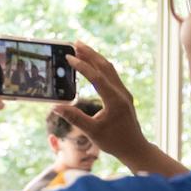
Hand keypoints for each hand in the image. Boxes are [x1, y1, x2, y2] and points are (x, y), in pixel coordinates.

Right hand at [52, 41, 148, 158]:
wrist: (134, 148)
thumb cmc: (114, 142)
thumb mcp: (92, 132)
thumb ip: (74, 118)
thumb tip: (55, 107)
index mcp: (115, 100)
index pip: (97, 77)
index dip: (82, 66)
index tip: (69, 57)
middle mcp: (121, 93)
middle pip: (105, 67)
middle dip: (90, 53)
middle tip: (75, 42)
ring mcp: (123, 93)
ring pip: (109, 69)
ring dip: (95, 57)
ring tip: (81, 48)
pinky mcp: (122, 95)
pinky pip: (111, 75)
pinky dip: (100, 66)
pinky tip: (91, 64)